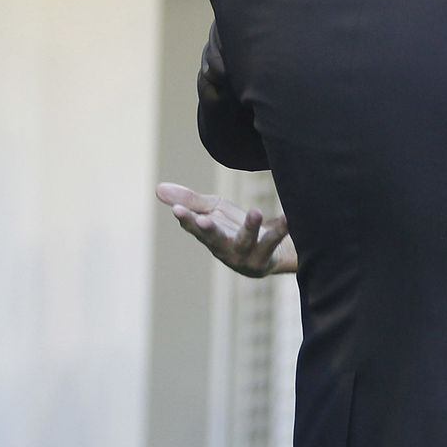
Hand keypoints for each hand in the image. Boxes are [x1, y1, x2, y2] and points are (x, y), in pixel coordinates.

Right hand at [156, 181, 295, 276]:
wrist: (270, 252)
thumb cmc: (235, 228)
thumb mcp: (213, 211)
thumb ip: (190, 200)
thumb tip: (158, 187)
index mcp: (208, 235)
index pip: (193, 227)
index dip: (185, 218)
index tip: (176, 209)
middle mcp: (224, 248)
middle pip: (214, 239)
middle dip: (208, 230)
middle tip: (203, 219)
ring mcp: (245, 255)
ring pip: (246, 243)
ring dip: (249, 228)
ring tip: (255, 212)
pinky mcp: (266, 258)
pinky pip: (274, 242)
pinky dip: (281, 229)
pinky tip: (288, 217)